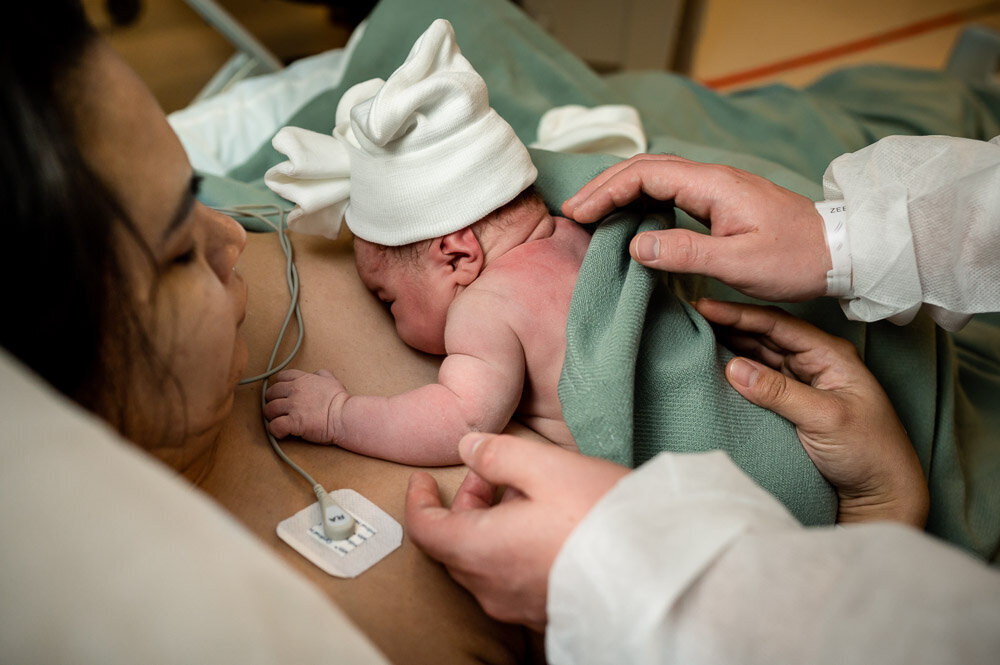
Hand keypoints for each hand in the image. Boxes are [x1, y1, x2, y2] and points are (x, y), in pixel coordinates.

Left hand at [262, 369, 347, 441]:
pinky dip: (275, 430)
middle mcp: (295, 391)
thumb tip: (317, 374)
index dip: (279, 386)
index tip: (282, 394)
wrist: (344, 416)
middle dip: (272, 401)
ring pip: (269, 409)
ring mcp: (293, 406)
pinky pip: (274, 426)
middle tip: (278, 409)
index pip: (281, 377)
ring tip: (279, 421)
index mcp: (303, 380)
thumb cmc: (340, 401)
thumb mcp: (332, 380)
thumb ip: (322, 374)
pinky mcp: (293, 422)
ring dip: (272, 416)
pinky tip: (282, 432)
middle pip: (271, 393)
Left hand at [405, 433, 628, 630]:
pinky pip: (512, 578)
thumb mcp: (543, 467)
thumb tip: (468, 448)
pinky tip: (545, 523)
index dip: (417, 501)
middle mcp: (491, 587)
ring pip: (484, 562)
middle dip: (463, 505)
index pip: (424, 530)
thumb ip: (497, 455)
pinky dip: (512, 547)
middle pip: (454, 545)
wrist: (657, 572)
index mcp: (480, 551)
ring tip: (526, 492)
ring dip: (490, 525)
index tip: (421, 479)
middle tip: (490, 472)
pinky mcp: (545, 611)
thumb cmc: (599, 517)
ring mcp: (518, 606)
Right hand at [562, 154, 830, 301]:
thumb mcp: (740, 262)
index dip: (607, 190)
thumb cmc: (796, 260)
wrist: (840, 253)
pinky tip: (629, 217)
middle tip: (574, 210)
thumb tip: (635, 245)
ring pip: (656, 176)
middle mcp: (712, 179)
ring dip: (620, 190)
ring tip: (592, 212)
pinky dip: (641, 200)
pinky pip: (670, 192)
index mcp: (713, 186)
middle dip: (605, 186)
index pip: (646, 174)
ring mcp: (716, 189)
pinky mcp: (721, 203)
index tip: (580, 213)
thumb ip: (685, 251)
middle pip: (646, 167)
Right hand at [695, 298, 928, 526]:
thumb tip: (732, 367)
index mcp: (831, 356)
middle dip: (729, 325)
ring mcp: (804, 384)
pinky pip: (760, 381)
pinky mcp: (793, 406)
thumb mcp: (825, 419)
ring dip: (730, 347)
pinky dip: (737, 372)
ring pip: (760, 357)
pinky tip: (715, 367)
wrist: (883, 495)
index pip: (777, 325)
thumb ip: (779, 392)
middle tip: (691, 316)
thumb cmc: (870, 453)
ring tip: (696, 336)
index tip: (704, 306)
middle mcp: (815, 364)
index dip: (739, 314)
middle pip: (765, 336)